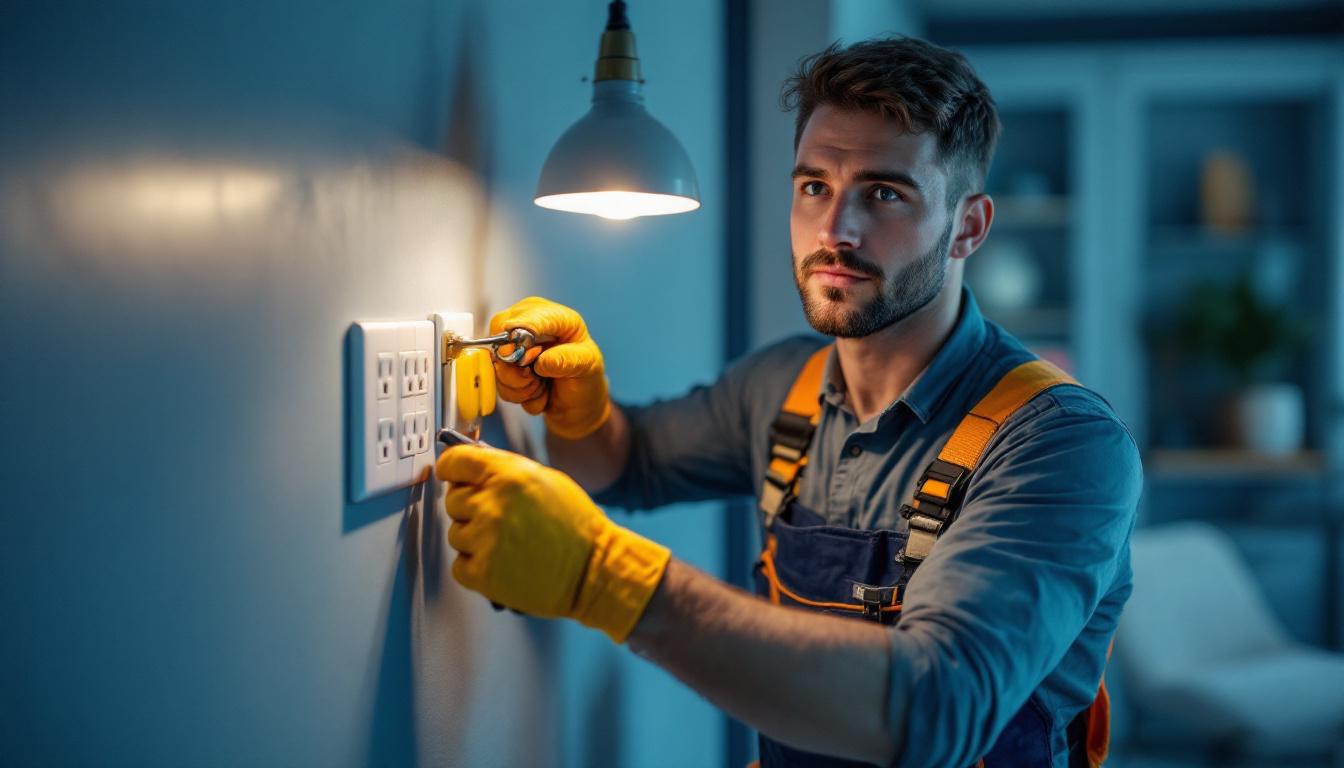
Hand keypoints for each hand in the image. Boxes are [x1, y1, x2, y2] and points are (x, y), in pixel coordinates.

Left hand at [436, 444, 669, 642]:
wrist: (594, 570)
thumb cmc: (576, 525)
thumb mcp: (546, 479)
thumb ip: (506, 470)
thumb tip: (473, 469)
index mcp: (508, 475)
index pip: (454, 461)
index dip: (451, 468)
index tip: (451, 474)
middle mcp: (492, 505)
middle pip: (453, 500)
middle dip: (471, 507)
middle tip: (499, 518)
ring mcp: (485, 540)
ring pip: (456, 533)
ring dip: (475, 539)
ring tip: (507, 543)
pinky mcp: (482, 573)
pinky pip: (460, 565)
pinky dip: (476, 566)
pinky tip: (502, 562)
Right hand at [489, 297, 610, 438]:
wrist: (579, 402)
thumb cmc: (585, 374)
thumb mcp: (588, 363)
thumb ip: (568, 359)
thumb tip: (541, 361)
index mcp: (548, 315)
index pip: (523, 318)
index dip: (519, 336)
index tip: (527, 354)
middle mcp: (524, 326)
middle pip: (499, 341)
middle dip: (518, 368)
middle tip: (539, 377)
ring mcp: (511, 349)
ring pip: (498, 370)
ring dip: (523, 387)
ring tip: (543, 386)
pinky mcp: (503, 370)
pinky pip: (501, 388)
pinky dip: (521, 397)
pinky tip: (538, 393)